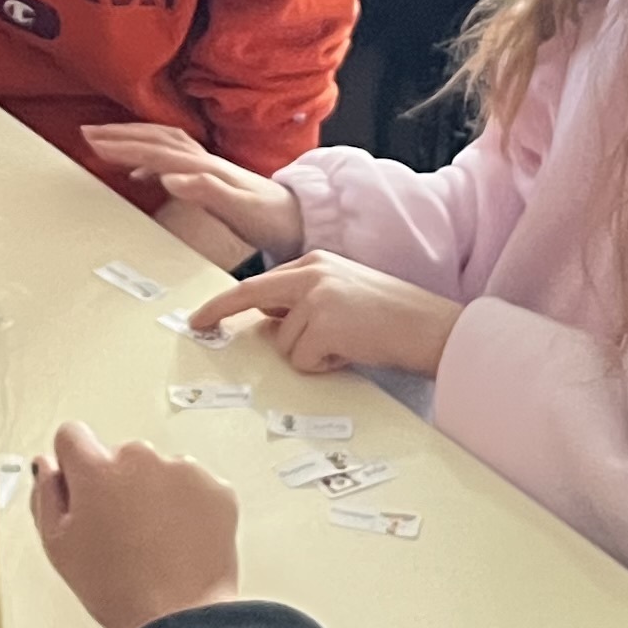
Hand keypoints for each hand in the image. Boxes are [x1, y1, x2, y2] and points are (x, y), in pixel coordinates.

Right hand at [30, 419, 241, 627]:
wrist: (177, 618)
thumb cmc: (115, 588)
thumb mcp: (58, 546)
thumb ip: (46, 495)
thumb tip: (48, 466)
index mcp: (96, 469)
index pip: (72, 435)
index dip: (73, 464)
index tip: (81, 488)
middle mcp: (140, 457)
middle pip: (120, 456)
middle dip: (117, 483)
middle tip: (120, 532)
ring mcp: (183, 470)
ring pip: (160, 471)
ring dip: (155, 494)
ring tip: (154, 543)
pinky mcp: (216, 488)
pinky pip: (194, 488)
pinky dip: (188, 508)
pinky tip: (179, 542)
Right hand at [82, 123, 299, 257]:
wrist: (303, 219)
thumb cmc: (271, 218)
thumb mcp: (239, 209)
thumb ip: (205, 191)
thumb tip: (168, 177)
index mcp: (204, 167)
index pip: (155, 149)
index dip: (122, 144)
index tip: (91, 140)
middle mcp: (205, 161)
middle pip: (156, 139)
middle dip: (120, 134)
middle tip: (86, 133)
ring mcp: (210, 166)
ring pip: (165, 143)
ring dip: (134, 138)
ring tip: (106, 142)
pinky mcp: (214, 176)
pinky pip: (174, 157)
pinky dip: (151, 156)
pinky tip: (143, 172)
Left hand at [189, 254, 461, 379]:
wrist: (430, 326)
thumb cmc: (392, 316)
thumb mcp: (342, 295)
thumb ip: (304, 302)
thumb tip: (267, 322)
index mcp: (315, 262)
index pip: (259, 282)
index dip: (227, 301)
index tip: (202, 314)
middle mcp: (312, 272)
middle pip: (249, 294)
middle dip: (220, 311)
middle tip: (197, 324)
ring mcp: (316, 296)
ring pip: (282, 342)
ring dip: (309, 355)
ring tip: (346, 346)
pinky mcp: (324, 322)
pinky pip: (302, 360)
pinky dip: (323, 365)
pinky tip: (350, 353)